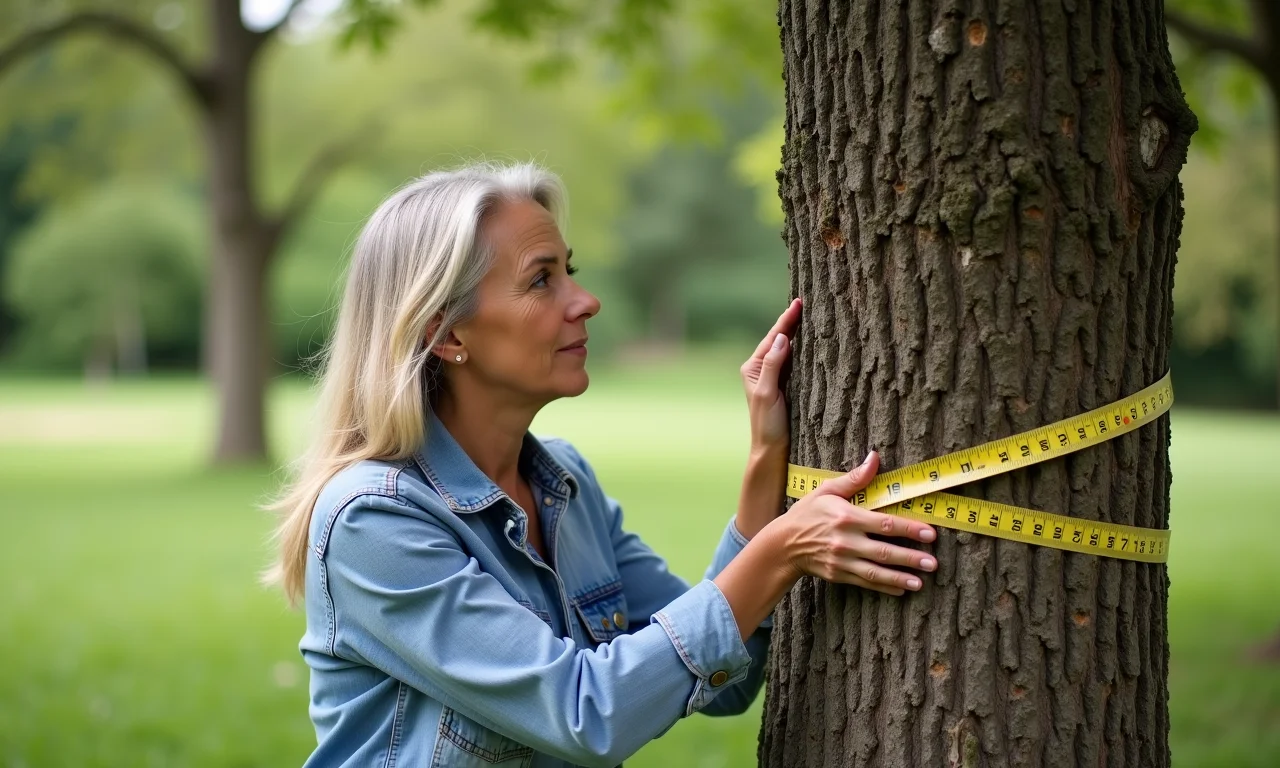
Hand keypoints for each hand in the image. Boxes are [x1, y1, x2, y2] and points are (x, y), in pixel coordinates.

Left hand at [741, 298, 801, 452]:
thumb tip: (781, 338)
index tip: (799, 302)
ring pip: (789, 349)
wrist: (772, 450)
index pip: (772, 338)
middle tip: (808, 301)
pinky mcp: (787, 386)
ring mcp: (775, 377)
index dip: (787, 320)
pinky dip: (804, 350)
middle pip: (780, 339)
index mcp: (753, 368)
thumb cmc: (767, 424)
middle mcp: (762, 369)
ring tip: (811, 315)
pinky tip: (813, 342)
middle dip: (793, 322)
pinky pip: (796, 362)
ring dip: (799, 334)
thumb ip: (773, 365)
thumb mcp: (767, 393)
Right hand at [772, 451, 937, 595]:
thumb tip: (875, 458)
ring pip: (876, 572)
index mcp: (846, 517)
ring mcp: (842, 561)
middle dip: (910, 558)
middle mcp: (845, 541)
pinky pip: (865, 582)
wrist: (783, 544)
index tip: (930, 534)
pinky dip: (883, 587)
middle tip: (932, 563)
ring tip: (920, 582)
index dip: (909, 529)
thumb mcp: (827, 490)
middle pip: (884, 551)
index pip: (884, 524)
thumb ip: (855, 478)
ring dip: (900, 578)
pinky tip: (901, 590)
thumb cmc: (808, 513)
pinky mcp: (839, 575)